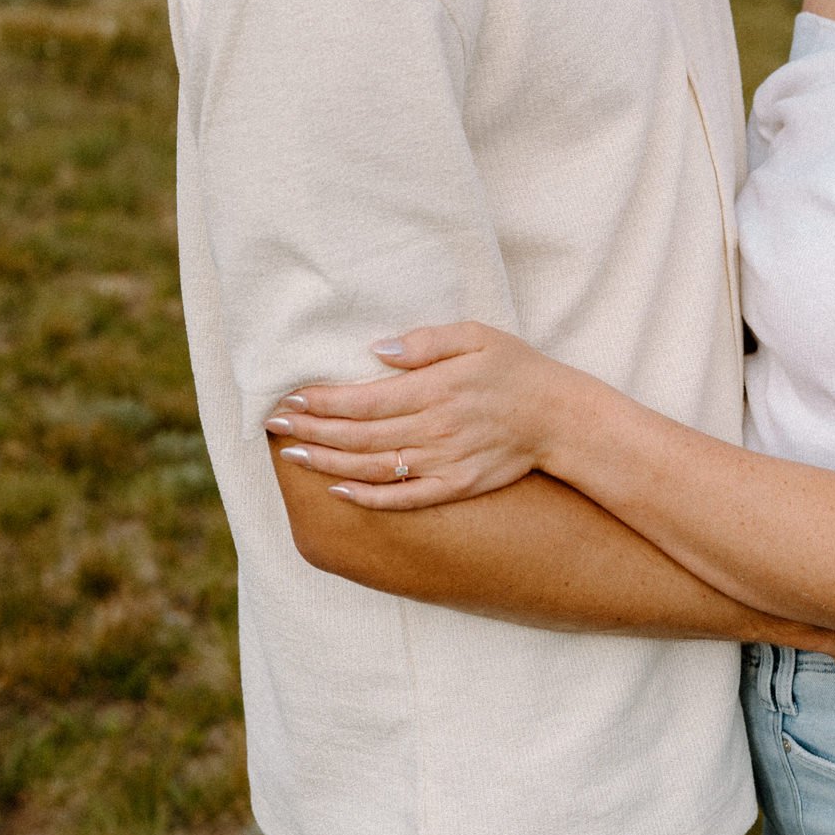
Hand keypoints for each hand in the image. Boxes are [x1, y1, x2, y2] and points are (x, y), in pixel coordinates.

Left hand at [264, 324, 563, 508]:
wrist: (560, 418)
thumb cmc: (516, 369)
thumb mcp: (477, 335)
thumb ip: (427, 341)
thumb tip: (378, 350)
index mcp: (435, 389)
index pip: (364, 399)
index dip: (322, 402)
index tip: (290, 399)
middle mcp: (434, 429)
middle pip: (359, 435)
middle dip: (312, 431)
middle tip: (275, 426)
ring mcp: (443, 463)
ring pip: (373, 468)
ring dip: (327, 464)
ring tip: (292, 456)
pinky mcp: (455, 487)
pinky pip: (404, 498)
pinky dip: (368, 497)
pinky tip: (339, 491)